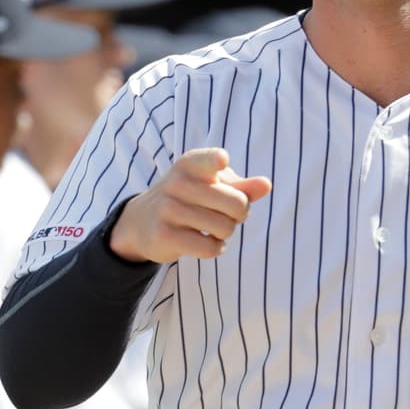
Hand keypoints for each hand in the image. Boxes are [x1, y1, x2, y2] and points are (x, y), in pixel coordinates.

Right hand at [109, 148, 271, 263]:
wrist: (143, 221)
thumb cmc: (189, 198)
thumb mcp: (212, 185)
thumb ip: (242, 186)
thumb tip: (266, 185)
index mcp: (191, 164)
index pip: (210, 159)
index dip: (217, 161)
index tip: (221, 161)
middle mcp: (177, 182)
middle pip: (236, 204)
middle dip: (240, 214)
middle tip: (227, 214)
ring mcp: (168, 208)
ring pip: (225, 228)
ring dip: (226, 232)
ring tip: (212, 227)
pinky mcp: (164, 234)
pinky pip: (209, 247)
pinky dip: (215, 248)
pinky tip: (205, 242)